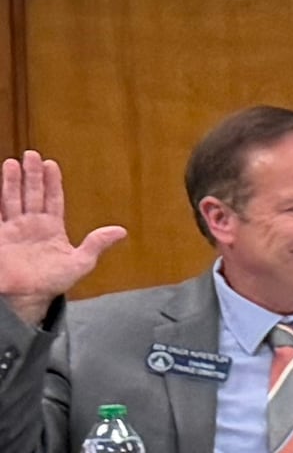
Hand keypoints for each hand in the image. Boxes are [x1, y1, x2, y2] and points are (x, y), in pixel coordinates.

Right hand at [0, 150, 124, 314]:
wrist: (27, 297)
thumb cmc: (53, 282)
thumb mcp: (79, 263)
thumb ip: (96, 244)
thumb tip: (121, 231)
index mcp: (51, 228)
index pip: (52, 199)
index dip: (52, 182)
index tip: (51, 164)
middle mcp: (31, 225)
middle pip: (31, 193)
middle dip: (31, 175)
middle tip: (31, 154)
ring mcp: (12, 229)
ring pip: (12, 199)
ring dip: (12, 181)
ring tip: (12, 162)